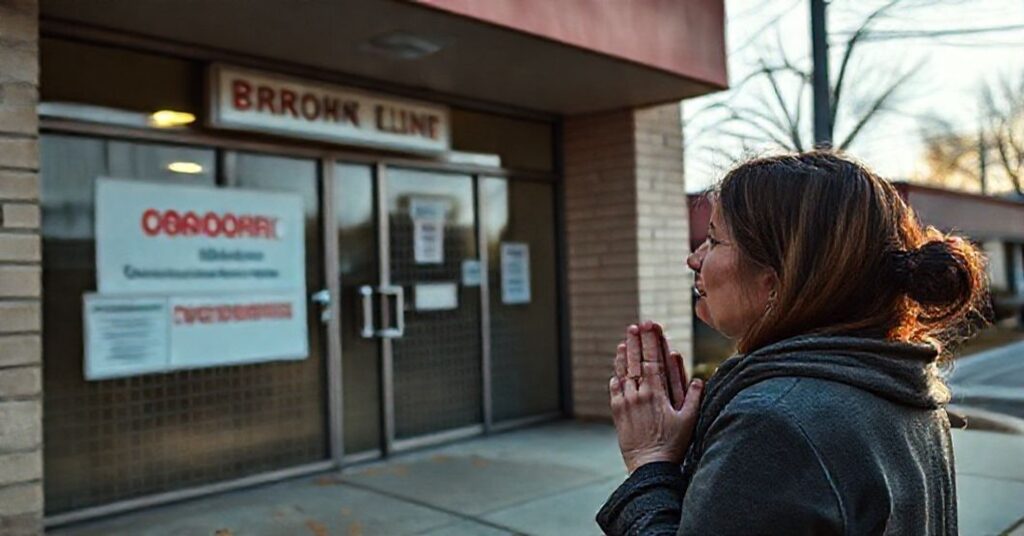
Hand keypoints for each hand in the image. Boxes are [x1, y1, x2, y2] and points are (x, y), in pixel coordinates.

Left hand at [610, 321, 703, 473]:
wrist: (649, 465)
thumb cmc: (672, 445)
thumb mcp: (688, 421)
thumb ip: (693, 398)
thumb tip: (698, 380)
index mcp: (655, 393)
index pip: (652, 360)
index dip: (650, 341)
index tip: (649, 326)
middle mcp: (638, 394)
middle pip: (635, 361)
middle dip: (636, 341)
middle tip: (635, 325)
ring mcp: (625, 402)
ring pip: (622, 373)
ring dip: (624, 356)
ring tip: (624, 342)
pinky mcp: (617, 412)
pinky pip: (614, 390)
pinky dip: (616, 377)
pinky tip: (617, 371)